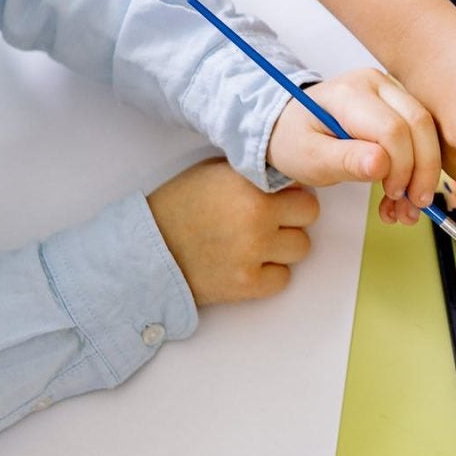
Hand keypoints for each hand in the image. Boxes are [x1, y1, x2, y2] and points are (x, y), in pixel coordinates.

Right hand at [147, 158, 317, 304]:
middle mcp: (256, 215)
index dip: (290, 194)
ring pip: (301, 247)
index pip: (302, 187)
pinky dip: (268, 275)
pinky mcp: (247, 283)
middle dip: (291, 218)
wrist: (146, 252)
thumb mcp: (215, 172)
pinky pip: (283, 278)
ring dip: (282, 247)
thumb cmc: (179, 207)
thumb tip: (292, 179)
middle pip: (309, 215)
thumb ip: (254, 173)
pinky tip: (245, 265)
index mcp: (249, 184)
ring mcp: (254, 251)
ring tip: (251, 244)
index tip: (276, 199)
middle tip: (266, 223)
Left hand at [265, 68, 442, 226]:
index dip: (401, 166)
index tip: (391, 195)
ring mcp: (392, 91)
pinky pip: (421, 136)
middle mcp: (376, 83)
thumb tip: (382, 166)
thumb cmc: (296, 140)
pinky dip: (418, 169)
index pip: (392, 128)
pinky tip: (402, 196)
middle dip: (423, 170)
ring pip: (427, 130)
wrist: (291, 127)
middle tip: (413, 206)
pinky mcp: (401, 105)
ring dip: (424, 173)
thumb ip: (344, 161)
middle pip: (419, 123)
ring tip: (406, 209)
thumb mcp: (309, 157)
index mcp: (349, 93)